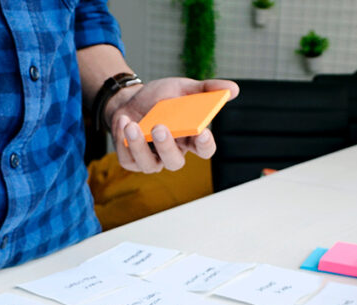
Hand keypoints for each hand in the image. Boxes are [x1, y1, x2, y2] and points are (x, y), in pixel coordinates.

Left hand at [106, 77, 238, 173]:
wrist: (130, 101)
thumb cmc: (160, 98)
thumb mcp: (183, 88)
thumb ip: (207, 89)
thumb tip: (233, 89)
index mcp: (189, 138)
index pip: (204, 149)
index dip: (205, 145)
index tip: (202, 133)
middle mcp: (172, 152)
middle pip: (175, 162)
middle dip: (167, 147)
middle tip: (160, 128)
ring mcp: (152, 159)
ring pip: (150, 165)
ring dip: (140, 146)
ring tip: (132, 125)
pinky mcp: (131, 160)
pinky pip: (128, 159)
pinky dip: (123, 140)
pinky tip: (123, 120)